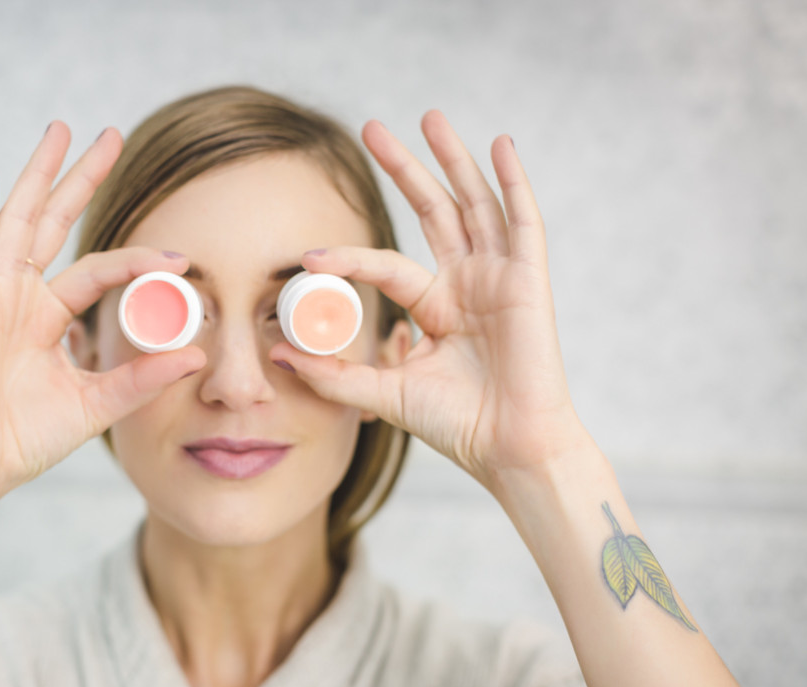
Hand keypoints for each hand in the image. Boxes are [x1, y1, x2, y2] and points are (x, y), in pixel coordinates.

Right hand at [0, 123, 205, 501]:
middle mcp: (22, 295)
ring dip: (40, 174)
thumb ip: (142, 378)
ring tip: (60, 130)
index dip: (139, 260)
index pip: (100, 269)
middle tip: (112, 135)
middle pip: (56, 221)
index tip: (182, 259)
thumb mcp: (98, 404)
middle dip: (82, 178)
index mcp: (49, 317)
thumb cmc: (29, 438)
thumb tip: (197, 356)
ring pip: (21, 219)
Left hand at [269, 111, 590, 492]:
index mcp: (434, 306)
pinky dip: (514, 182)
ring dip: (452, 159)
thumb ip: (334, 374)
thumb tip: (278, 354)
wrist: (507, 449)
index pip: (386, 264)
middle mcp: (466, 283)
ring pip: (473, 203)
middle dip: (404, 169)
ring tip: (428, 116)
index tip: (307, 257)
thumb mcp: (383, 393)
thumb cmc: (456, 425)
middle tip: (371, 128)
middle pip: (432, 211)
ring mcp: (498, 277)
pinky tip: (500, 145)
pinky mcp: (529, 281)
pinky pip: (523, 222)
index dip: (348, 258)